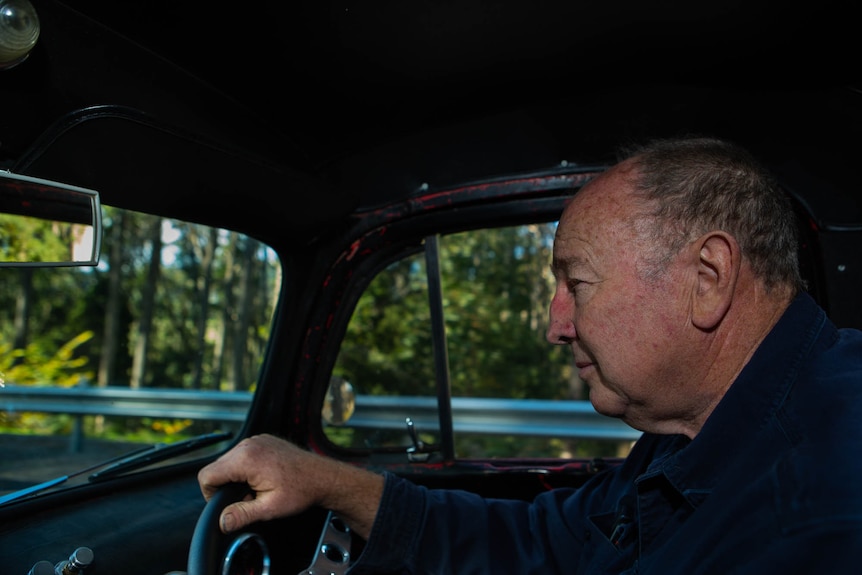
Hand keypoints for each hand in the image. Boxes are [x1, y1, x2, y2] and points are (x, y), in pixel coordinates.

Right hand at [197, 433, 383, 537]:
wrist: (322, 476)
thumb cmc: (301, 489)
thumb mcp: (269, 508)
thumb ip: (242, 515)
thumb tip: (222, 521)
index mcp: (246, 459)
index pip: (207, 475)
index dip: (212, 494)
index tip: (230, 503)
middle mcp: (248, 444)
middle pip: (217, 468)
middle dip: (227, 487)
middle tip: (249, 498)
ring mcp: (256, 440)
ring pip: (228, 462)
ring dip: (237, 478)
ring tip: (258, 488)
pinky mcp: (263, 440)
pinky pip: (242, 455)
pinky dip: (246, 468)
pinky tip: (263, 478)